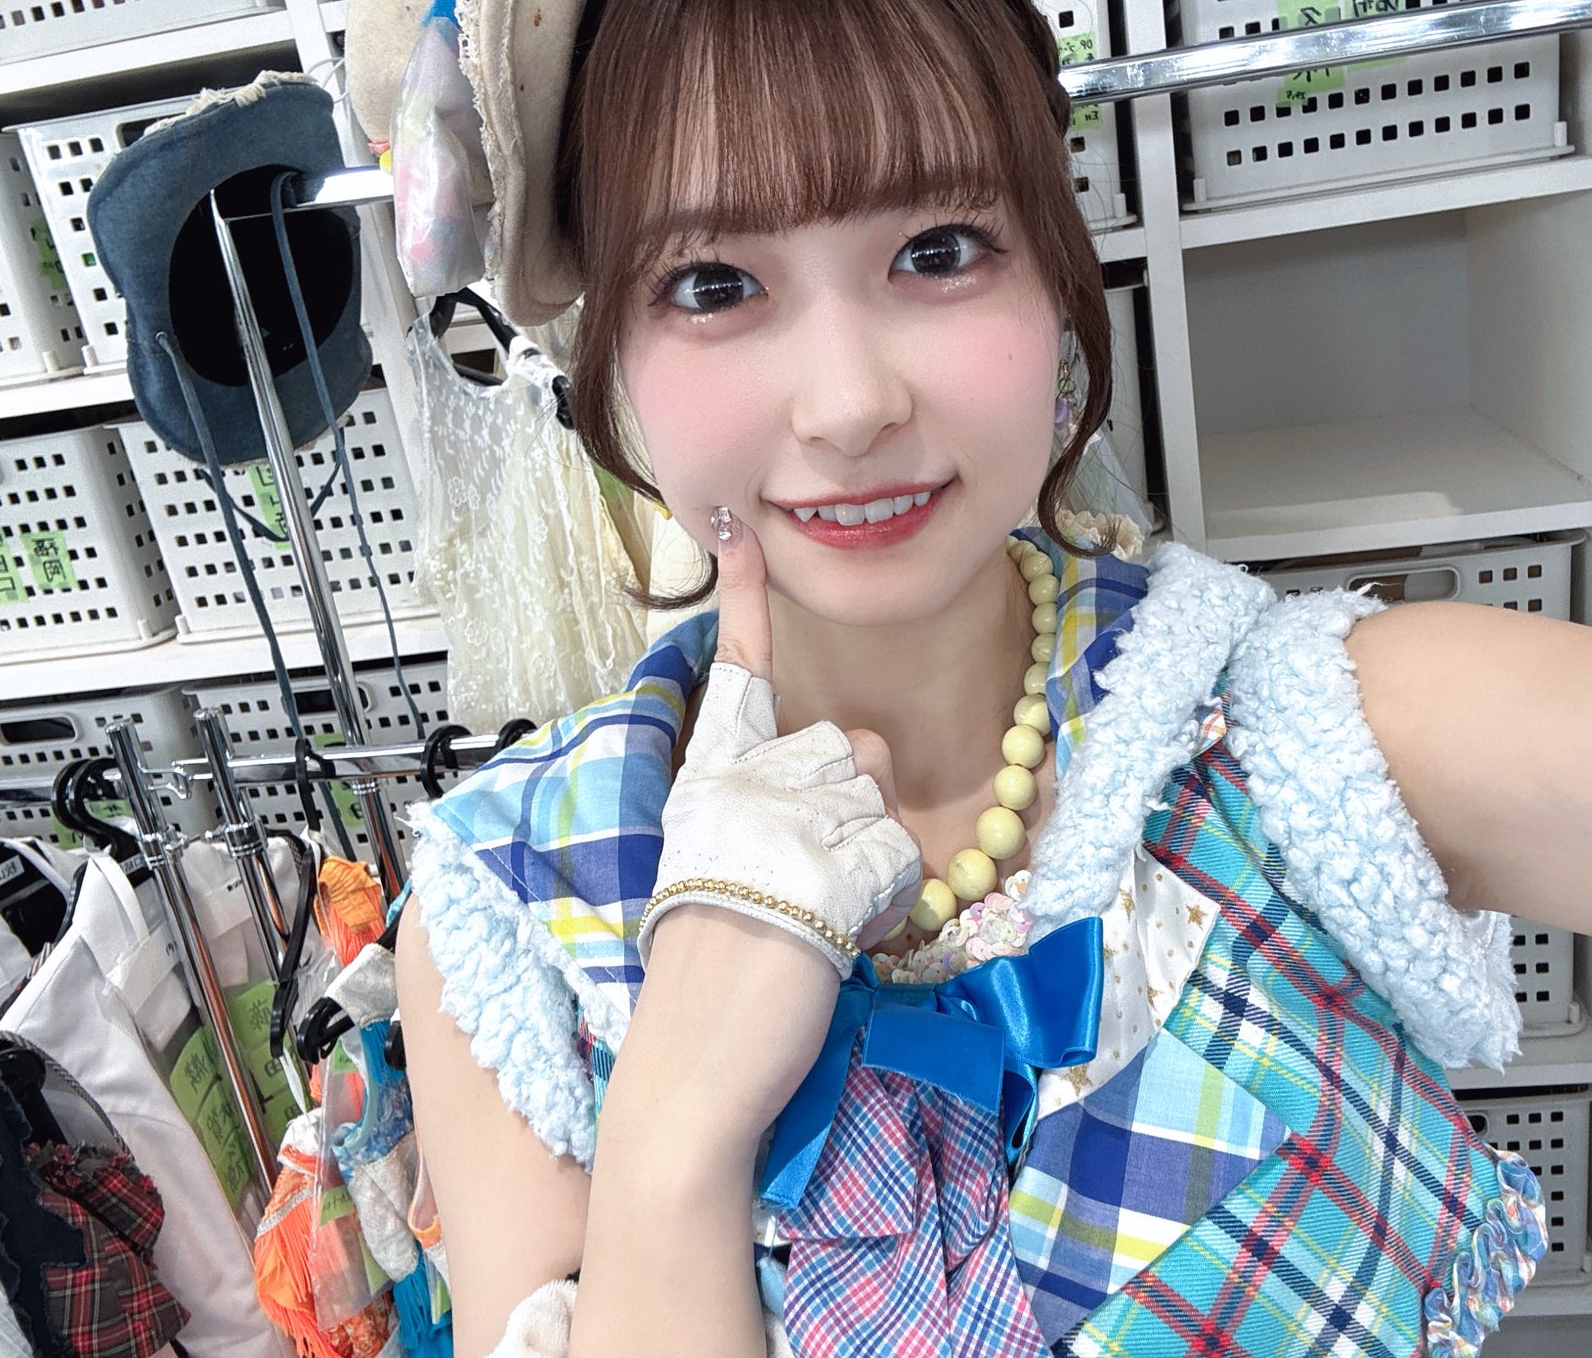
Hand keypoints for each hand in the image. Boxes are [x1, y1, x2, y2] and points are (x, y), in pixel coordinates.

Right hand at [641, 517, 921, 972]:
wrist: (692, 1056)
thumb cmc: (706, 972)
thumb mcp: (723, 860)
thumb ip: (779, 799)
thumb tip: (859, 753)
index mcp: (706, 778)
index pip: (734, 673)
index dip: (743, 601)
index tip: (744, 534)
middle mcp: (744, 780)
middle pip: (847, 747)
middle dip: (853, 808)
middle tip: (806, 886)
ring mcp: (789, 816)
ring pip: (879, 796)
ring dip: (872, 856)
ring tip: (820, 916)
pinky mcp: (834, 863)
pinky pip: (899, 854)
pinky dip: (888, 900)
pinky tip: (842, 938)